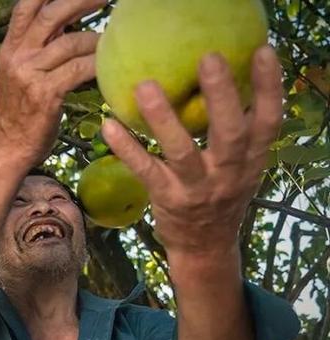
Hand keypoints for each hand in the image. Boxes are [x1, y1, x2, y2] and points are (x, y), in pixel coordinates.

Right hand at [0, 0, 105, 166]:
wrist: (8, 149)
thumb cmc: (20, 114)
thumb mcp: (18, 75)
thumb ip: (36, 50)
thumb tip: (68, 28)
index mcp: (10, 48)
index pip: (27, 6)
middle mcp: (16, 55)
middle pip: (51, 14)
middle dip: (81, 1)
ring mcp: (29, 74)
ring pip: (70, 43)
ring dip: (96, 40)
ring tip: (113, 41)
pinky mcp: (45, 94)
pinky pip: (78, 69)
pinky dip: (97, 65)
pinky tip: (108, 66)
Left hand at [101, 46, 283, 254]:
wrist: (205, 248)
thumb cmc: (221, 195)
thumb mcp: (241, 168)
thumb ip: (238, 135)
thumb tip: (222, 84)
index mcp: (251, 161)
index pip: (269, 123)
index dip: (269, 88)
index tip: (262, 52)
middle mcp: (229, 175)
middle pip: (230, 134)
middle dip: (222, 96)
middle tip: (208, 59)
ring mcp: (197, 189)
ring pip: (182, 152)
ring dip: (163, 118)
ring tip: (144, 86)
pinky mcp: (168, 200)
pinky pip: (145, 170)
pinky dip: (126, 148)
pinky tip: (109, 126)